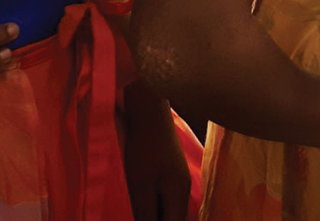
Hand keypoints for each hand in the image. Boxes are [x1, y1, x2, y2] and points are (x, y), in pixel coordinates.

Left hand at [123, 79, 192, 220]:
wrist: (150, 109)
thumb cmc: (144, 146)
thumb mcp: (140, 185)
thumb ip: (146, 214)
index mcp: (179, 195)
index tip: (140, 218)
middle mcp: (183, 189)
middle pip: (173, 219)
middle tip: (136, 212)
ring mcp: (178, 179)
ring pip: (169, 210)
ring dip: (155, 215)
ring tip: (136, 210)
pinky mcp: (170, 171)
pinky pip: (165, 198)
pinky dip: (155, 205)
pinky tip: (142, 202)